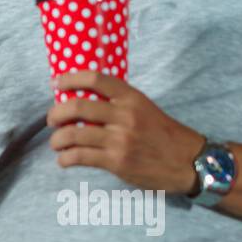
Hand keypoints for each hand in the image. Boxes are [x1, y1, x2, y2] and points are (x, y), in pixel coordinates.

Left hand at [47, 71, 203, 193]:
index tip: (56, 83)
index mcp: (132, 98)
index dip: (70, 79)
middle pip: (77, 107)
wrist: (190, 162)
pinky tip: (64, 160)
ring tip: (56, 143)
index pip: (95, 79)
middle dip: (56, 114)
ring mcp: (120, 139)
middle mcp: (125, 115)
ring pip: (74, 135)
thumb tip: (84, 101)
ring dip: (57, 140)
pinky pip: (81, 157)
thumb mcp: (145, 109)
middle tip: (51, 120)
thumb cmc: (165, 135)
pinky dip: (66, 158)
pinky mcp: (117, 162)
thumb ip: (119, 104)